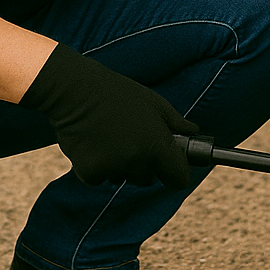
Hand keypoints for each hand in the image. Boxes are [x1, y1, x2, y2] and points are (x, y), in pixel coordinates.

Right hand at [21, 45, 198, 188]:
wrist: (75, 91)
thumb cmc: (117, 93)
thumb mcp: (153, 102)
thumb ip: (176, 122)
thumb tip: (194, 132)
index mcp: (157, 145)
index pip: (178, 178)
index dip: (176, 172)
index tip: (171, 167)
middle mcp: (137, 160)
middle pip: (148, 179)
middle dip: (144, 165)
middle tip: (131, 138)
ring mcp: (113, 168)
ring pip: (123, 178)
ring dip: (119, 166)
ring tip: (110, 136)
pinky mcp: (89, 173)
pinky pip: (100, 177)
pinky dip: (96, 166)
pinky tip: (92, 142)